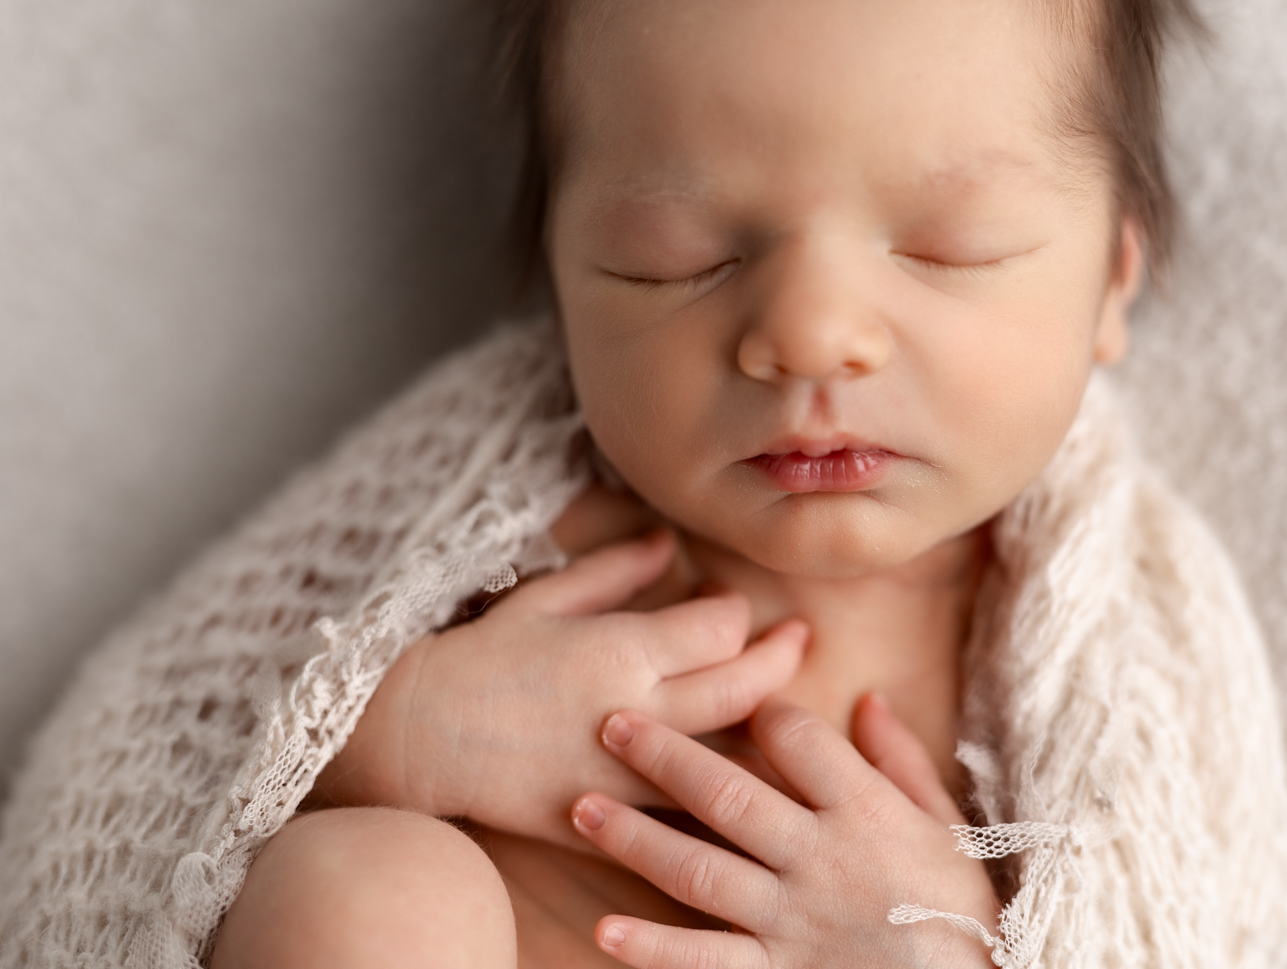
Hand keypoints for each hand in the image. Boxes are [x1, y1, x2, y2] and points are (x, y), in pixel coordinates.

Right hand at [314, 529, 808, 847]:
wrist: (415, 737)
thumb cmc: (478, 657)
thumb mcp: (543, 597)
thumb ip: (614, 569)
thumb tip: (667, 541)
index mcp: (620, 649)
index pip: (719, 624)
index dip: (735, 609)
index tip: (728, 602)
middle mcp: (636, 710)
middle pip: (745, 686)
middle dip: (782, 657)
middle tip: (798, 638)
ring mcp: (628, 771)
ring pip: (730, 754)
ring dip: (766, 727)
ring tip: (782, 703)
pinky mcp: (612, 816)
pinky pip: (687, 812)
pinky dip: (720, 791)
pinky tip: (738, 773)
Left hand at [569, 695, 998, 968]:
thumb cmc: (963, 912)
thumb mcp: (951, 828)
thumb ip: (903, 762)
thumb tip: (867, 698)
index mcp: (866, 812)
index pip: (797, 739)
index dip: (760, 711)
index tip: (735, 700)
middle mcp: (820, 860)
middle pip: (727, 794)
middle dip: (663, 755)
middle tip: (609, 724)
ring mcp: (792, 921)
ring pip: (698, 870)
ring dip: (634, 838)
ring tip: (580, 807)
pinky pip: (705, 960)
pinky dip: (654, 949)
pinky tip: (604, 930)